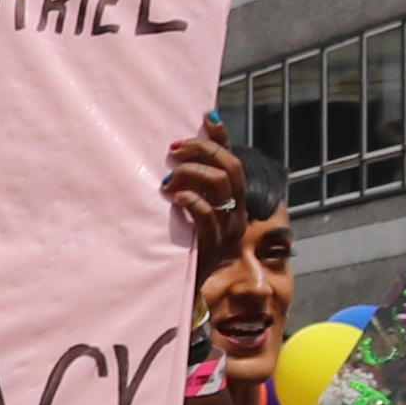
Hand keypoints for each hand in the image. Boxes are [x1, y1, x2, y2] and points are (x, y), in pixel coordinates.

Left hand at [161, 124, 248, 241]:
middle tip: (174, 150)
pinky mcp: (213, 244)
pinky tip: (175, 199)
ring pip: (220, 182)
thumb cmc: (187, 245)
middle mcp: (238, 211)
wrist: (190, 287)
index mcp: (236, 200)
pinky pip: (206, 213)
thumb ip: (193, 184)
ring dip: (191, 172)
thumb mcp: (194, 210)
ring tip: (168, 182)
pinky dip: (189, 199)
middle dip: (202, 149)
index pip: (233, 160)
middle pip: (231, 166)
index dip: (222, 137)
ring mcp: (228, 228)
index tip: (207, 117)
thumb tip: (179, 150)